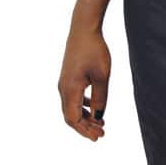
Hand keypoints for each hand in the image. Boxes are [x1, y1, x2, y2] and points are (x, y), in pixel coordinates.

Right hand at [58, 25, 109, 140]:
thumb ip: (101, 97)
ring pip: (71, 107)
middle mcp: (63, 88)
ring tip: (100, 123)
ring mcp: (64, 83)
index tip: (99, 136)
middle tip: (102, 133)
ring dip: (85, 117)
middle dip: (85, 127)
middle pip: (71, 116)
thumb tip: (99, 116)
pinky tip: (94, 107)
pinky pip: (73, 98)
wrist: (83, 29)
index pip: (73, 119)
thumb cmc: (94, 50)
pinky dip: (83, 106)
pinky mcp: (67, 77)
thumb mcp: (102, 76)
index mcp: (70, 90)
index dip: (85, 130)